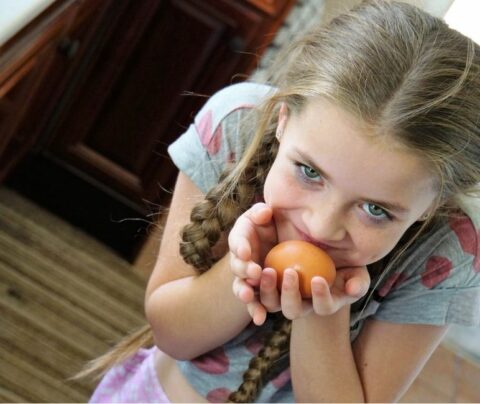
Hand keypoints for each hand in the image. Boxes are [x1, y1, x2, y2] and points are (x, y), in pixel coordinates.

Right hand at [228, 203, 276, 324]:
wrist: (285, 246)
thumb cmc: (272, 227)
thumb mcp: (266, 216)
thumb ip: (262, 212)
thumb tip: (264, 212)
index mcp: (242, 240)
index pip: (237, 241)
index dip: (239, 246)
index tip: (245, 251)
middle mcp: (242, 261)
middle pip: (238, 267)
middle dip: (244, 270)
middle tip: (255, 271)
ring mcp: (249, 280)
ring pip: (242, 288)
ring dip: (244, 292)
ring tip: (248, 296)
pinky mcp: (260, 294)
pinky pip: (256, 304)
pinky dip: (255, 312)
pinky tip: (260, 319)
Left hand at [259, 265, 370, 319]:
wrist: (319, 250)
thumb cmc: (344, 262)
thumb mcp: (356, 271)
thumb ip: (358, 281)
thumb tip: (353, 289)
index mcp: (323, 304)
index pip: (323, 307)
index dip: (321, 297)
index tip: (319, 279)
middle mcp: (301, 305)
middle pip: (293, 310)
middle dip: (290, 294)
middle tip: (290, 272)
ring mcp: (281, 297)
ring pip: (272, 302)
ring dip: (268, 289)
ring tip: (268, 270)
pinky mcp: (266, 286)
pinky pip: (256, 289)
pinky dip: (253, 285)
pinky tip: (253, 269)